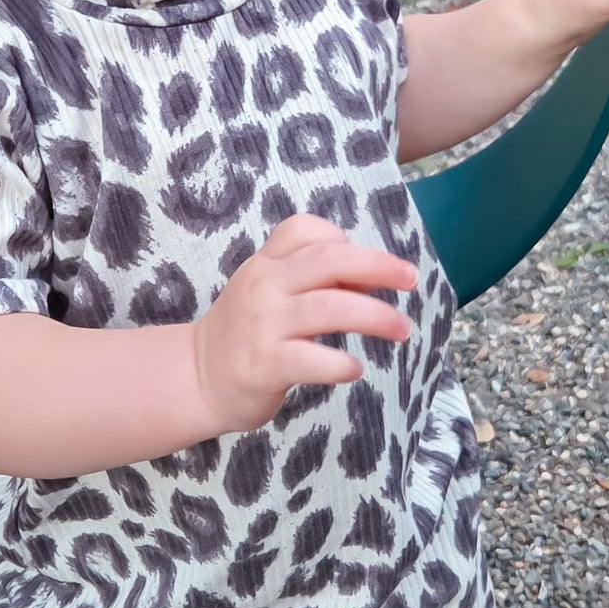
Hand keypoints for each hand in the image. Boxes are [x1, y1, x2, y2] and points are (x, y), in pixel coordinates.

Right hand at [192, 213, 416, 432]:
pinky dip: (340, 363)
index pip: (304, 229)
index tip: (366, 265)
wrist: (197, 378)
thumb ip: (310, 278)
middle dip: (378, 266)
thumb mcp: (268, 290)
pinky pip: (311, 359)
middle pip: (328, 260)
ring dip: (375, 317)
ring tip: (401, 330)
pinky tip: (355, 369)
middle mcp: (265, 285)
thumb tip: (370, 277)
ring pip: (329, 308)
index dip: (343, 240)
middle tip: (411, 280)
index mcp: (266, 263)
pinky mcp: (264, 364)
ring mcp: (264, 325)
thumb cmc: (243, 332)